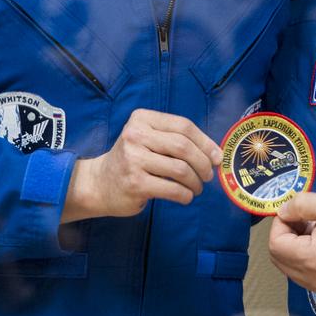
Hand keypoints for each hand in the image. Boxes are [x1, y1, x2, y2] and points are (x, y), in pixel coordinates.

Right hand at [62, 108, 222, 222]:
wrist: (99, 183)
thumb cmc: (133, 160)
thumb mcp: (148, 139)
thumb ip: (176, 140)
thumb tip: (215, 154)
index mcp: (142, 118)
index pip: (183, 126)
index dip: (205, 142)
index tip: (217, 157)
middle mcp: (135, 135)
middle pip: (183, 146)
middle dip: (203, 163)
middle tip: (208, 176)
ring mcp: (133, 159)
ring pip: (181, 169)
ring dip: (196, 182)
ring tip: (196, 188)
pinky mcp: (135, 183)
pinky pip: (173, 189)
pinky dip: (186, 195)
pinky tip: (185, 197)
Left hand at [268, 192, 315, 293]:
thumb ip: (300, 205)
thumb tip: (282, 211)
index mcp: (311, 259)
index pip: (275, 244)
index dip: (280, 223)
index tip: (296, 211)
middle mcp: (310, 279)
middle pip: (277, 257)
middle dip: (285, 234)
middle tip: (303, 219)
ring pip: (287, 266)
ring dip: (293, 245)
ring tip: (314, 229)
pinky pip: (300, 273)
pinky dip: (302, 256)